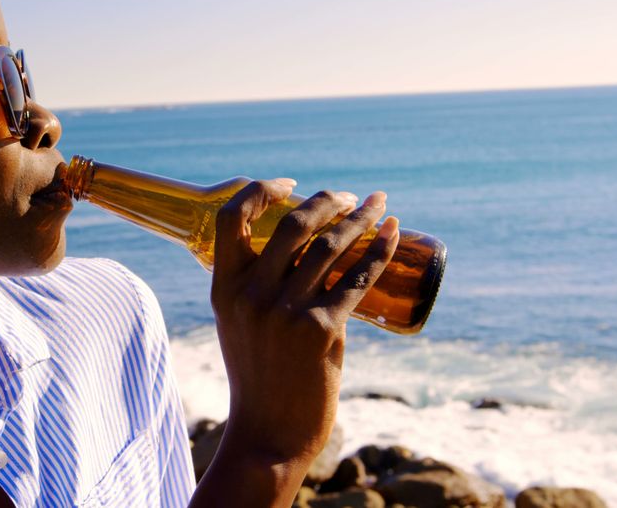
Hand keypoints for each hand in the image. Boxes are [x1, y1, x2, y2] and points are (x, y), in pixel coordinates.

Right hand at [203, 180, 398, 499]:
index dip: (262, 190)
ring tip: (378, 206)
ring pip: (330, 246)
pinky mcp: (321, 329)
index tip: (291, 185)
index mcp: (224, 287)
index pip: (232, 217)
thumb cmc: (258, 376)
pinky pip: (357, 278)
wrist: (268, 431)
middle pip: (293, 224)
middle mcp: (252, 294)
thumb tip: (299, 248)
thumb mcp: (238, 323)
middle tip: (350, 197)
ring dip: (360, 219)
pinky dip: (378, 250)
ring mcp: (286, 311)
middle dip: (327, 200)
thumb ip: (256, 286)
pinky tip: (392, 234)